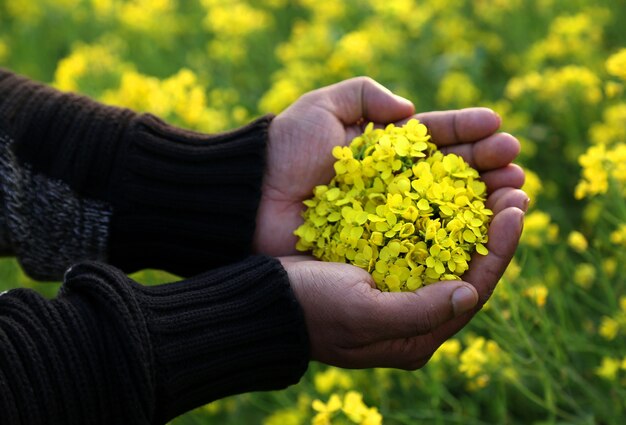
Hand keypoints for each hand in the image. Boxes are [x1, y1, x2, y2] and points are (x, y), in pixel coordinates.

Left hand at [254, 76, 524, 255]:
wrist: (248, 199)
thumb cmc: (282, 149)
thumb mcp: (322, 106)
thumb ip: (365, 95)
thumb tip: (409, 110)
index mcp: (383, 149)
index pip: (434, 137)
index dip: (467, 132)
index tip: (498, 128)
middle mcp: (392, 184)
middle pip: (449, 174)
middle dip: (486, 167)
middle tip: (516, 165)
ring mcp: (387, 218)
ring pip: (444, 209)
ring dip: (482, 202)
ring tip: (514, 193)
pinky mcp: (378, 248)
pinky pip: (422, 242)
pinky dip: (455, 238)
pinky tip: (484, 231)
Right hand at [281, 190, 525, 369]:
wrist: (266, 297)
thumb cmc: (311, 307)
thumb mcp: (363, 314)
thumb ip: (420, 312)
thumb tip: (469, 293)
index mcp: (417, 334)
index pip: (474, 290)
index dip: (499, 249)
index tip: (515, 208)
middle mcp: (414, 313)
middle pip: (467, 268)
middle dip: (492, 228)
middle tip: (514, 186)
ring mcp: (398, 287)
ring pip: (447, 248)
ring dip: (469, 214)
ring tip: (491, 179)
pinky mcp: (381, 264)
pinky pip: (420, 236)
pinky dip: (436, 211)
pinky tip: (447, 185)